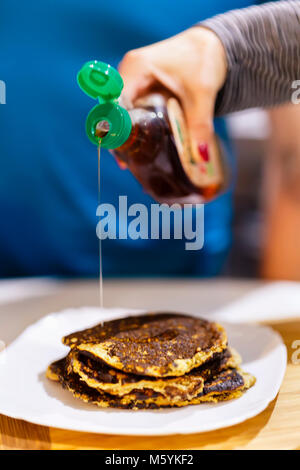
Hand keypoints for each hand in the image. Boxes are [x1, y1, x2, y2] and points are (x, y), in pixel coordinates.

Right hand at [119, 27, 226, 155]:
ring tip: (133, 161)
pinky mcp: (142, 88)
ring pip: (124, 113)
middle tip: (127, 164)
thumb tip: (200, 156)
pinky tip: (143, 146)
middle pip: (116, 110)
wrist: (212, 47)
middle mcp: (129, 72)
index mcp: (136, 68)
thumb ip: (199, 125)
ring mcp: (134, 80)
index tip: (122, 153)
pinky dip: (138, 128)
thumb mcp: (202, 94)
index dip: (116, 130)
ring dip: (129, 135)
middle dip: (121, 137)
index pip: (116, 103)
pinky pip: (134, 111)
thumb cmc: (204, 59)